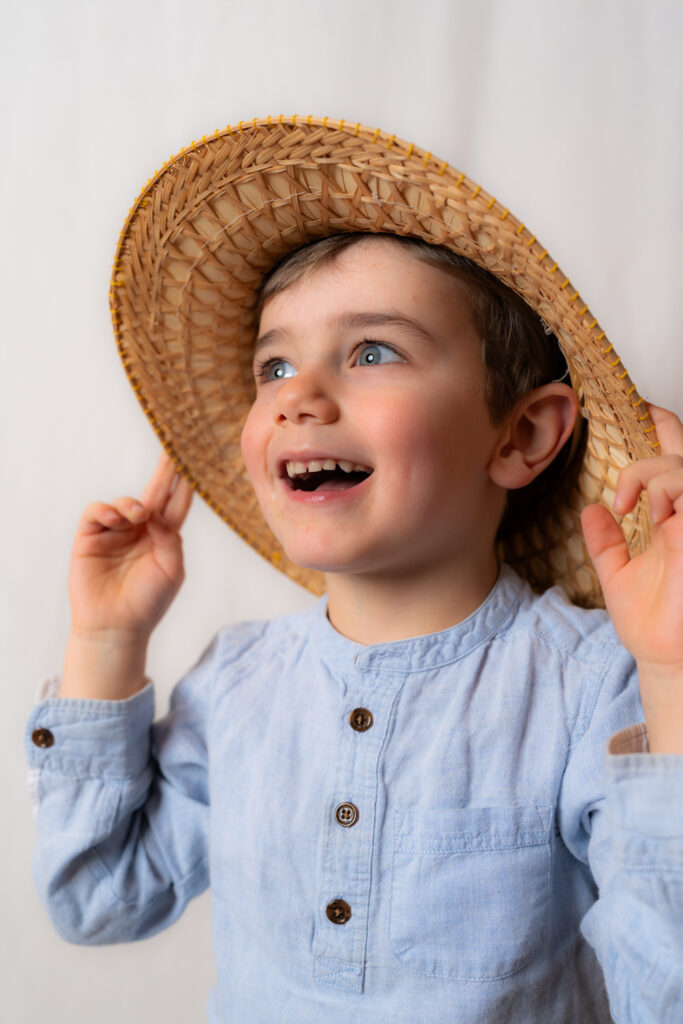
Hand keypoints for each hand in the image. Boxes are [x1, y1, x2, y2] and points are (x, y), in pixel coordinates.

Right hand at [67, 452, 193, 642]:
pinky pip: (97, 512)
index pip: (177, 503)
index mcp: (164, 537)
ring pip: (125, 501)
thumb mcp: (171, 570)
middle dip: (165, 470)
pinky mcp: (90, 538)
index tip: (196, 459)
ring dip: (133, 503)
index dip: (185, 482)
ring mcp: (115, 532)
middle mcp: (141, 530)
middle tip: (175, 445)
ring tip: (138, 516)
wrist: (115, 628)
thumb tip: (156, 514)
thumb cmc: (148, 603)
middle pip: (155, 492)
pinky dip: (106, 510)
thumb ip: (170, 539)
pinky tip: (116, 519)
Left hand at [581, 405, 682, 750]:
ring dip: (649, 473)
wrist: (665, 657)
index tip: (628, 404)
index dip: (657, 426)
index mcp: (669, 517)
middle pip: (680, 448)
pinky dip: (664, 488)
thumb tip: (590, 509)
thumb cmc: (652, 621)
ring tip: (629, 505)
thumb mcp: (616, 574)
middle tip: (626, 423)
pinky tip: (650, 514)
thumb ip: (605, 541)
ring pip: (680, 464)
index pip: (668, 459)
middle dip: (656, 427)